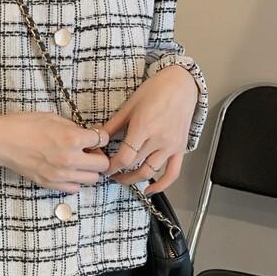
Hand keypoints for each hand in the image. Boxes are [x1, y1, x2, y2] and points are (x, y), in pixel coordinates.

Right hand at [0, 112, 110, 193]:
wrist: (0, 141)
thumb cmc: (23, 125)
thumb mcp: (52, 117)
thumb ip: (73, 127)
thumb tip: (86, 134)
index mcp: (72, 138)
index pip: (103, 140)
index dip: (99, 136)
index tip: (92, 135)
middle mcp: (70, 159)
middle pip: (102, 164)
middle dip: (98, 155)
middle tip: (87, 150)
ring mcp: (60, 174)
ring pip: (92, 179)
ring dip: (88, 169)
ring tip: (77, 161)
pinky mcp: (50, 184)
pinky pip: (75, 188)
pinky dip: (75, 180)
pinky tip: (66, 170)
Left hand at [102, 66, 197, 194]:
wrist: (180, 84)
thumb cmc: (154, 91)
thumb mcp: (128, 107)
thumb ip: (112, 126)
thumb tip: (96, 139)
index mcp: (144, 128)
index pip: (124, 158)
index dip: (111, 167)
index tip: (102, 167)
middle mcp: (159, 139)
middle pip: (134, 166)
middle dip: (118, 173)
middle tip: (108, 173)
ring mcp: (171, 146)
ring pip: (150, 172)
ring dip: (134, 180)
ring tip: (122, 179)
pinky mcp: (180, 148)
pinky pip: (173, 173)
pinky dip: (162, 186)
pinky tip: (149, 190)